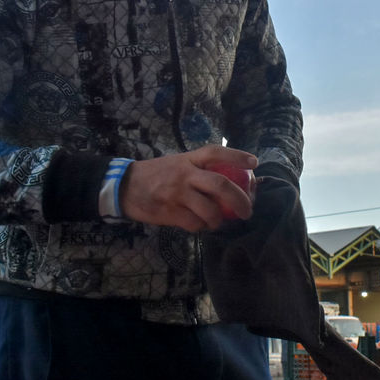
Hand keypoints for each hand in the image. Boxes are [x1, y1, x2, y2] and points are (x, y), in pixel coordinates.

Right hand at [119, 145, 257, 231]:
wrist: (125, 187)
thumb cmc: (157, 175)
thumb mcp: (178, 163)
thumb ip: (200, 169)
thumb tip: (232, 180)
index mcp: (189, 159)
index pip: (216, 153)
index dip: (237, 156)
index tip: (254, 163)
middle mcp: (185, 174)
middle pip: (220, 184)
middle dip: (240, 199)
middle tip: (247, 211)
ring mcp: (177, 193)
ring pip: (209, 210)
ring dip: (219, 220)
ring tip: (218, 222)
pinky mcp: (169, 211)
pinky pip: (194, 223)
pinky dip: (201, 227)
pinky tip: (198, 225)